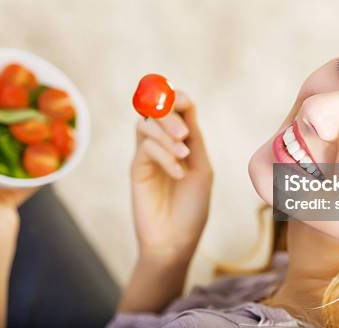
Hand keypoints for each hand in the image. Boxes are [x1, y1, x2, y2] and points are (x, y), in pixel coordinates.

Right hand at [131, 91, 212, 263]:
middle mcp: (161, 144)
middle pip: (155, 112)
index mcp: (180, 141)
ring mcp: (146, 156)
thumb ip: (194, 137)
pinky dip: (164, 156)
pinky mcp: (136, 169)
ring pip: (145, 126)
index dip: (176, 98)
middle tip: (183, 133)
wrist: (176, 240)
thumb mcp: (202, 167)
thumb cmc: (193, 207)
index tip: (184, 100)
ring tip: (183, 155)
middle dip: (169, 115)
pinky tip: (178, 173)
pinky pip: (145, 149)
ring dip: (165, 135)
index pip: (174, 108)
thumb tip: (188, 104)